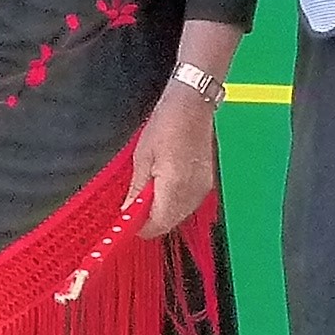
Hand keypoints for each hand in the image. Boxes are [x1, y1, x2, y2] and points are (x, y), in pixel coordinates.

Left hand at [123, 82, 219, 236]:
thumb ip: (137, 190)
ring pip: (180, 215)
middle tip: (133, 209)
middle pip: (170, 223)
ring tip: (147, 195)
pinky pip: (189, 204)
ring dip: (163, 213)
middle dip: (150, 221)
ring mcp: (202, 188)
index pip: (157, 224)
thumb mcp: (142, 157)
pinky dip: (175, 203)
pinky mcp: (207, 183)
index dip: (140, 228)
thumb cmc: (166, 125)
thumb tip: (128, 212)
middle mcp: (192, 192)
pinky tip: (164, 190)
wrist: (193, 106)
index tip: (127, 223)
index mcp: (174, 187)